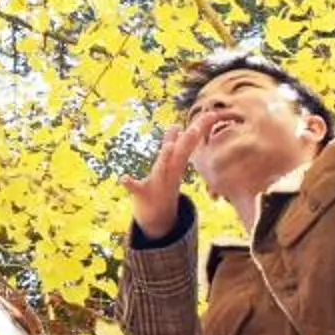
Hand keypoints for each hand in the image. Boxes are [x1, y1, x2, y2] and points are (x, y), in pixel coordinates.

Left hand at [125, 110, 206, 241]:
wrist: (158, 220)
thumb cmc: (162, 187)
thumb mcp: (168, 164)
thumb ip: (171, 144)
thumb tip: (177, 125)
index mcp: (176, 164)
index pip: (189, 144)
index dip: (199, 128)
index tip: (212, 114)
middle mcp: (170, 173)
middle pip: (181, 155)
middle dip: (188, 141)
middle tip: (196, 128)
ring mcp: (157, 184)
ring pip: (163, 169)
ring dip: (166, 159)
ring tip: (170, 147)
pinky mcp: (142, 194)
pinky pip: (136, 189)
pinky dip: (130, 183)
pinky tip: (123, 178)